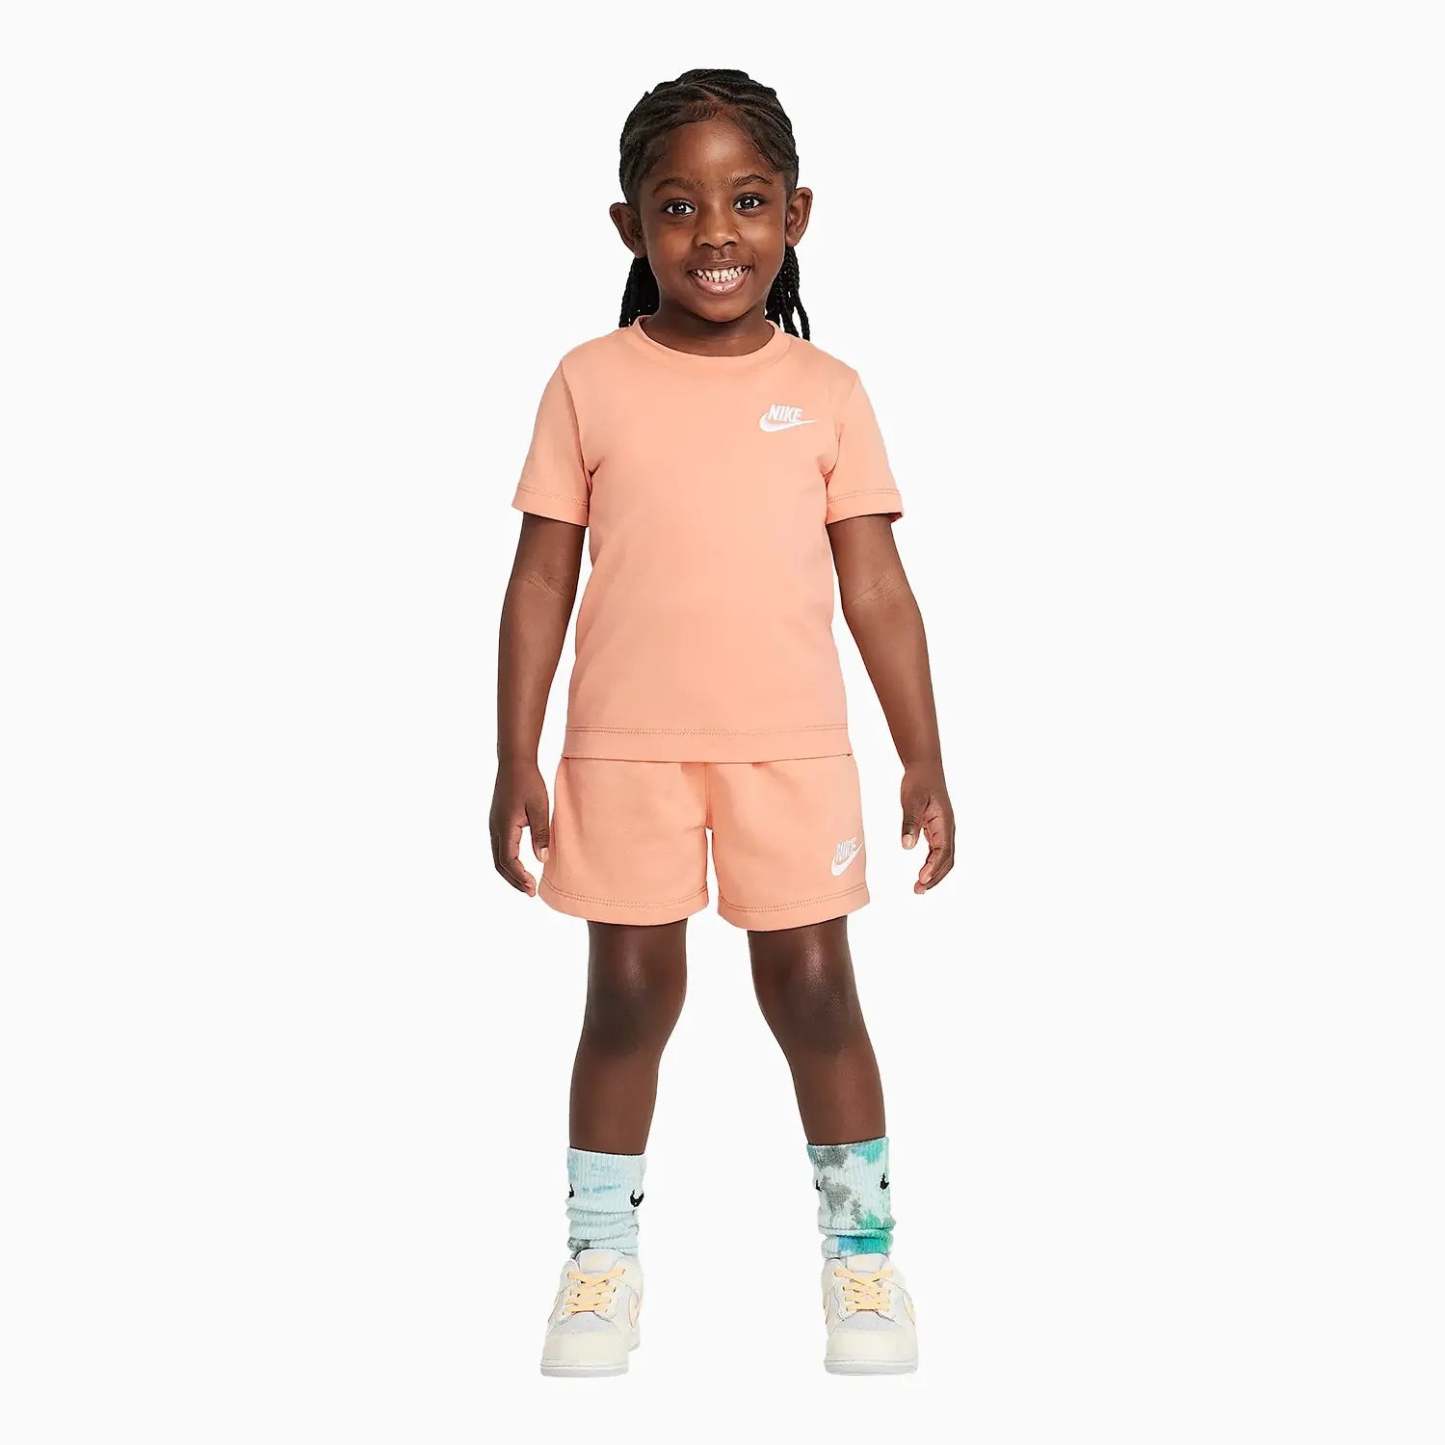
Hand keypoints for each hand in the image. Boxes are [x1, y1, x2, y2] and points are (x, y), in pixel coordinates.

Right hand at [490, 760, 549, 895]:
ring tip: (526, 884)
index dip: (519, 878)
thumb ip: (540, 834)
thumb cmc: (529, 782)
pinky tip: (520, 864)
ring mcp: (494, 826)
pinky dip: (508, 862)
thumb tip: (542, 859)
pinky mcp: (497, 822)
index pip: (508, 861)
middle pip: (499, 864)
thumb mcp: (540, 807)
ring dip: (510, 873)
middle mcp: (495, 829)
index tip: (532, 889)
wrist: (514, 762)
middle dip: (514, 880)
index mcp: (504, 827)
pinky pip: (499, 848)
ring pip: (498, 857)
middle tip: (530, 892)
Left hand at [900, 762, 955, 892]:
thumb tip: (907, 846)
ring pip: (944, 858)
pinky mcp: (937, 829)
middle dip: (934, 877)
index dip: (933, 867)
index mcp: (944, 822)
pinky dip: (931, 864)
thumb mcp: (911, 801)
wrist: (924, 768)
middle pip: (947, 860)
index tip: (922, 879)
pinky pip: (938, 851)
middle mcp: (948, 828)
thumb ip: (910, 823)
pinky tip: (922, 872)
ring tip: (919, 887)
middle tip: (918, 890)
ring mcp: (944, 829)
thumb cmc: (918, 782)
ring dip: (934, 873)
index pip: (942, 851)